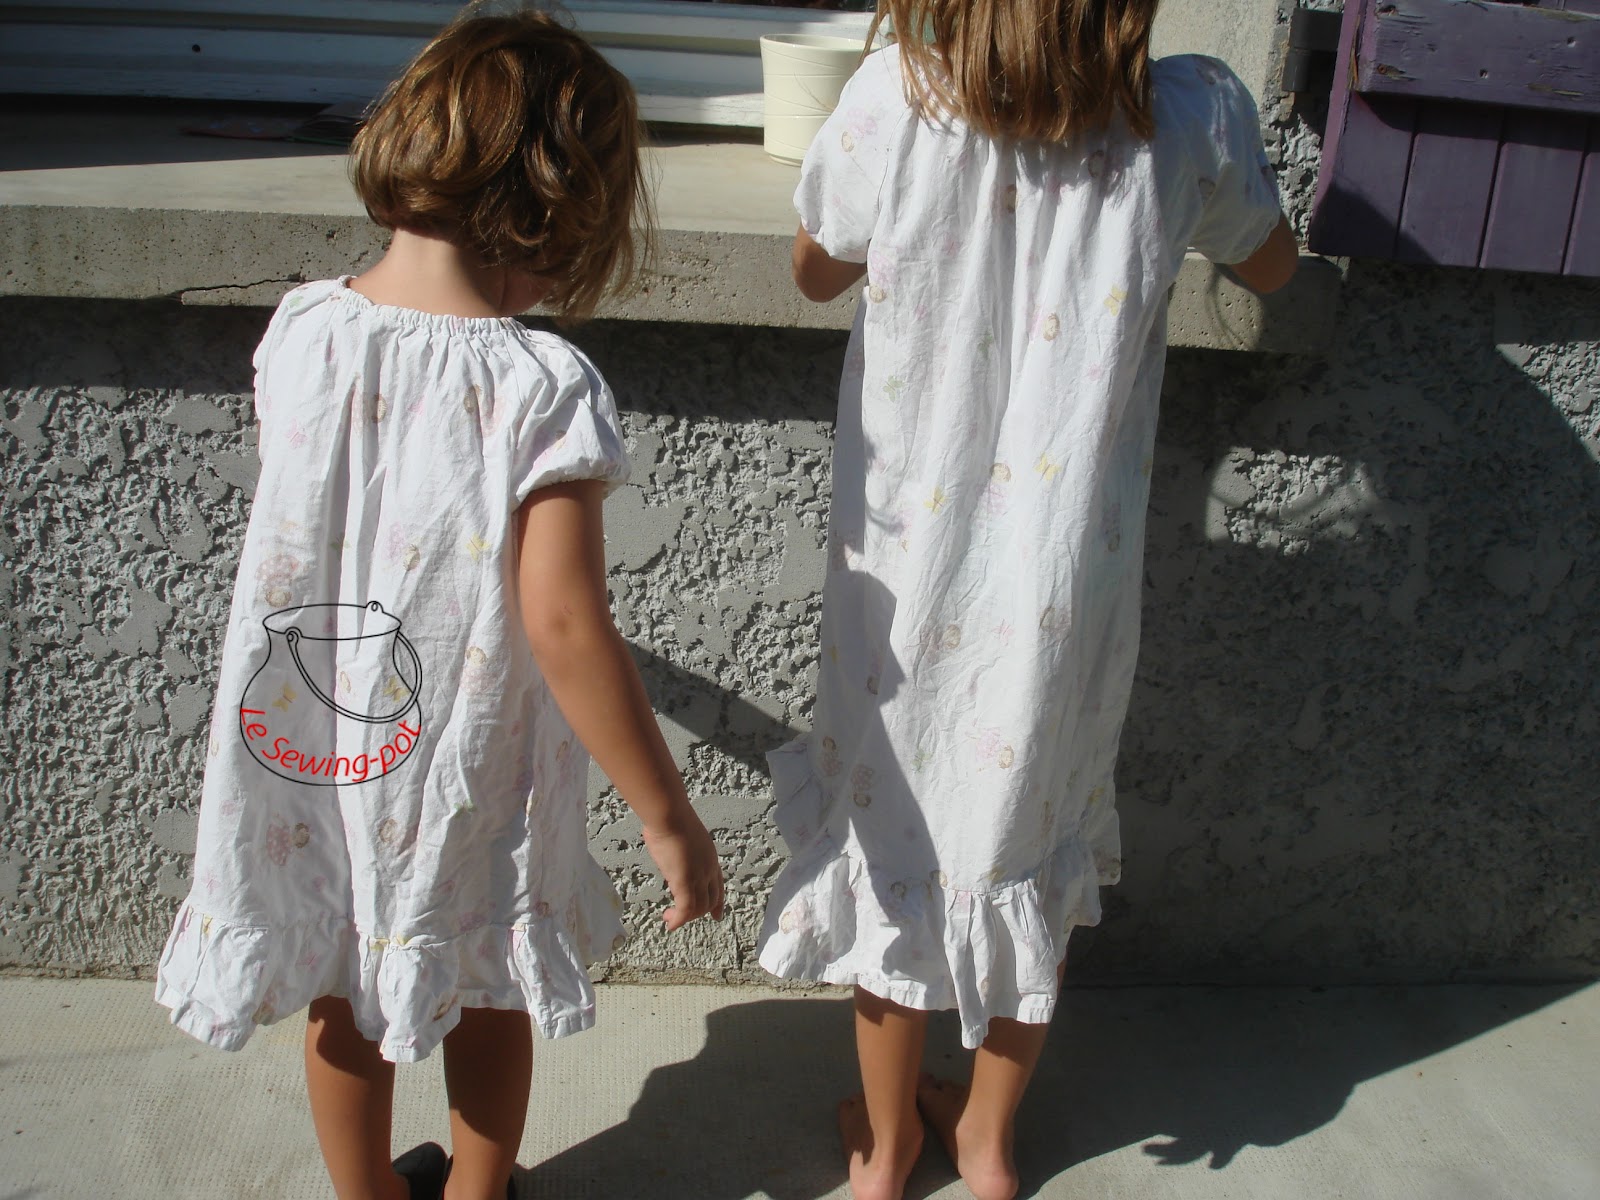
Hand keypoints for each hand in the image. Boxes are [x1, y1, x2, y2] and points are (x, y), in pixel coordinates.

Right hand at [642, 814, 724, 930]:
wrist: (670, 815)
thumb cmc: (670, 818)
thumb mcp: (682, 836)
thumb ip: (681, 848)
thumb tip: (667, 844)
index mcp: (710, 858)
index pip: (718, 886)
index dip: (717, 903)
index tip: (716, 915)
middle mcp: (708, 869)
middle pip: (709, 901)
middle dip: (697, 913)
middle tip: (679, 917)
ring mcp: (698, 876)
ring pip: (698, 908)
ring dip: (684, 917)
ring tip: (669, 917)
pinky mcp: (685, 882)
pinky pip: (685, 909)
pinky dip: (678, 920)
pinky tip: (670, 924)